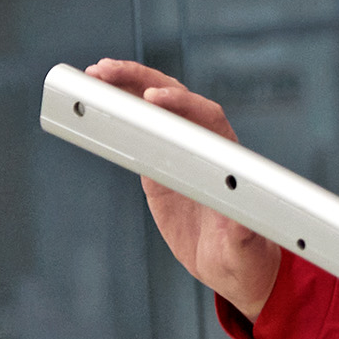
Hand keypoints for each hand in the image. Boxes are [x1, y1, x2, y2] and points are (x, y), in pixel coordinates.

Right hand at [87, 60, 280, 318]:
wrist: (231, 267)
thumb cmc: (246, 257)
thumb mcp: (244, 250)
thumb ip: (241, 235)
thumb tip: (238, 220)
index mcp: (227, 160)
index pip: (207, 117)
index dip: (182, 103)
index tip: (154, 98)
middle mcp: (204, 149)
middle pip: (175, 101)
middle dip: (142, 80)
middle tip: (104, 71)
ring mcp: (179, 155)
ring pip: (152, 110)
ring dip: (124, 88)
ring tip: (91, 76)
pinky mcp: (157, 167)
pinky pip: (136, 134)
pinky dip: (116, 115)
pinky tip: (92, 102)